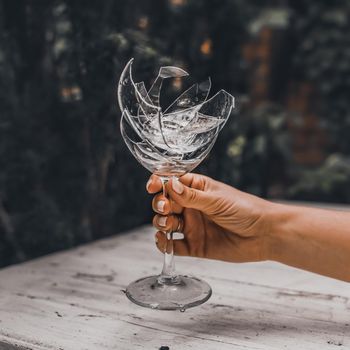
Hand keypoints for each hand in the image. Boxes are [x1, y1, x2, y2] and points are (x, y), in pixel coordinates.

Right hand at [146, 173, 274, 262]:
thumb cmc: (245, 210)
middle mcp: (192, 207)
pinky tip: (164, 242)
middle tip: (165, 207)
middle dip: (160, 204)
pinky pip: (174, 246)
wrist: (264, 235)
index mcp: (197, 189)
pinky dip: (165, 245)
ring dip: (161, 223)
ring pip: (166, 223)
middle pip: (165, 203)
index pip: (172, 183)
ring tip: (168, 224)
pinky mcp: (195, 245)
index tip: (152, 186)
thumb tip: (169, 184)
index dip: (159, 183)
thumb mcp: (217, 199)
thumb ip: (191, 196)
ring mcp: (192, 226)